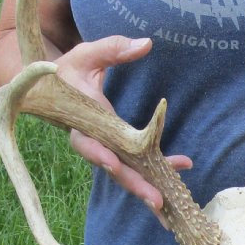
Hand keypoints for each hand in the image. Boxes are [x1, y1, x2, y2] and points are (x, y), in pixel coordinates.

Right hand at [55, 35, 192, 223]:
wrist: (60, 90)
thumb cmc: (71, 69)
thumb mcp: (88, 54)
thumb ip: (114, 49)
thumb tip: (146, 44)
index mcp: (79, 120)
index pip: (86, 143)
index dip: (98, 155)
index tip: (113, 164)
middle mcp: (93, 141)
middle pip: (113, 168)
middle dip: (135, 185)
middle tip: (157, 200)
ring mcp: (108, 149)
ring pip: (129, 173)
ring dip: (150, 186)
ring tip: (173, 200)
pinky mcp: (120, 150)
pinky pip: (139, 164)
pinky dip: (160, 166)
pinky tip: (184, 165)